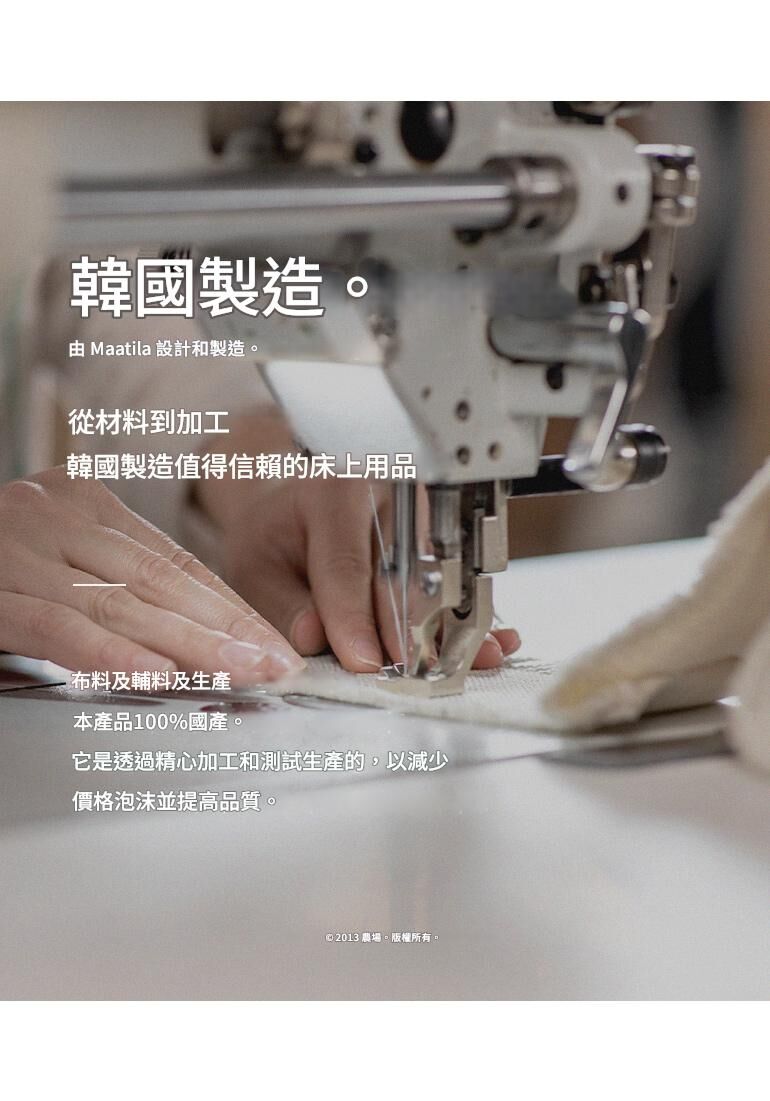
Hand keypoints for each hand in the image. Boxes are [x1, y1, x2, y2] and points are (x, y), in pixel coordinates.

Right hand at [0, 467, 303, 684]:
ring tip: (242, 673)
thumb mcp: (51, 566)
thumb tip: (180, 645)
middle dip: (224, 628)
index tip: (269, 641)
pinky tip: (155, 674)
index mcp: (79, 502)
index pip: (172, 561)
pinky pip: (60, 626)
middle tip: (276, 663)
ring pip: (120, 602)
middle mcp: (53, 512)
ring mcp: (18, 543)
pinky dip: (111, 653)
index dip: (226, 606)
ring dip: (188, 645)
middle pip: (158, 581)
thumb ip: (105, 592)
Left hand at [196, 410, 521, 672]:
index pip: (346, 563)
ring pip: (438, 581)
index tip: (363, 662)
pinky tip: (490, 644)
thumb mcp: (255, 566)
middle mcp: (390, 493)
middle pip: (403, 574)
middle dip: (406, 633)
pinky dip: (470, 622)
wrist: (296, 501)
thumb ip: (281, 604)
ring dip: (446, 633)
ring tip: (458, 669)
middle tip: (409, 679)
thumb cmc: (276, 534)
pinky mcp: (445, 536)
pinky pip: (458, 585)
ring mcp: (425, 513)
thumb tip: (314, 637)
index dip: (354, 618)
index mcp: (334, 488)